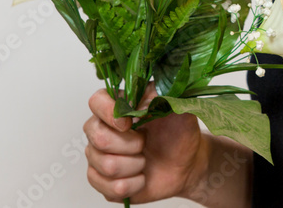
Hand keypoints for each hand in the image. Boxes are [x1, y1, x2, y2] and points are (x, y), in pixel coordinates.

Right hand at [84, 82, 203, 203]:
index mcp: (117, 106)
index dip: (109, 113)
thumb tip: (142, 100)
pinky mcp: (103, 182)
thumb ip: (160, 95)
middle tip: (144, 142)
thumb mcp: (177, 107)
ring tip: (145, 160)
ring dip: (135, 165)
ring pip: (107, 165)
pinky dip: (134, 184)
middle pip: (98, 138)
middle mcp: (102, 129)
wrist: (186, 162)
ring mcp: (99, 156)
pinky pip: (111, 188)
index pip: (96, 102)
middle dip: (130, 144)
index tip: (129, 122)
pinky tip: (141, 177)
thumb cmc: (178, 132)